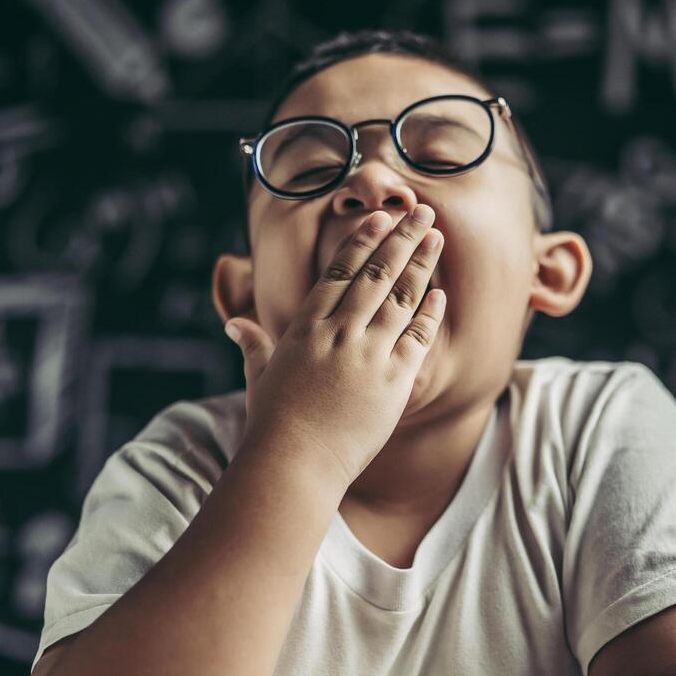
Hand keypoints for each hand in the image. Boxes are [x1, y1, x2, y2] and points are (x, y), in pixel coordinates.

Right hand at [223, 207, 445, 482]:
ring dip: (422, 263)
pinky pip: (417, 338)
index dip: (363, 240)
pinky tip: (440, 293)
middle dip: (402, 237)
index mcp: (306, 326)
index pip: (340, 271)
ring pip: (402, 297)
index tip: (381, 217)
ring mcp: (368, 354)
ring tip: (438, 237)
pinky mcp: (392, 381)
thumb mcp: (259, 378)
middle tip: (423, 212)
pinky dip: (430, 313)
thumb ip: (253, 345)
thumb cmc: (273, 425)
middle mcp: (339, 333)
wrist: (295, 463)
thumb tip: (235, 324)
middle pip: (377, 273)